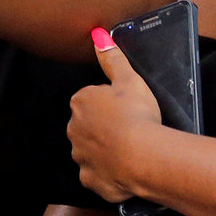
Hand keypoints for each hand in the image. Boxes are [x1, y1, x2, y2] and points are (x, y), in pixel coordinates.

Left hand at [69, 29, 164, 202]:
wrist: (141, 157)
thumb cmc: (136, 114)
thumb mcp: (129, 79)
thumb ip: (112, 58)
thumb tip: (98, 35)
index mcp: (80, 102)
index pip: (91, 98)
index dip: (111, 103)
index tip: (127, 108)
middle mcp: (74, 129)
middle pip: (89, 125)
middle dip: (105, 127)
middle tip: (130, 127)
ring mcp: (80, 156)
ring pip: (91, 151)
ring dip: (106, 150)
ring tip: (130, 150)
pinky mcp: (90, 179)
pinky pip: (98, 175)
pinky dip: (109, 173)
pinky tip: (125, 169)